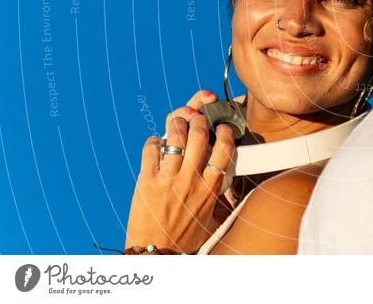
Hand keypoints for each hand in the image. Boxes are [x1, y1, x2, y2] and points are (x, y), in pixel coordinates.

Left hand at [125, 90, 235, 253]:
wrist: (157, 252)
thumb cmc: (186, 235)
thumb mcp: (212, 214)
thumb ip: (220, 191)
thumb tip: (225, 170)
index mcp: (210, 188)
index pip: (224, 149)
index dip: (225, 131)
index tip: (222, 128)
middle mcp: (190, 181)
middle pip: (199, 135)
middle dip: (199, 121)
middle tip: (197, 121)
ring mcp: (168, 180)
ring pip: (175, 136)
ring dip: (177, 124)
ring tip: (178, 125)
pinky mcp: (147, 181)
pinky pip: (151, 148)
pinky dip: (155, 140)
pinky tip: (158, 143)